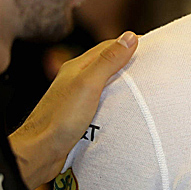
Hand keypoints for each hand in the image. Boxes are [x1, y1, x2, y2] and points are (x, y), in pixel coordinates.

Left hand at [9, 32, 138, 188]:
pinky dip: (114, 101)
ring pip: (103, 84)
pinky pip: (100, 102)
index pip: (107, 47)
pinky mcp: (77, 115)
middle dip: (126, 62)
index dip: (128, 44)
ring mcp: (75, 98)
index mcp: (77, 67)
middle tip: (150, 66)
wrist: (40, 152)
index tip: (150, 47)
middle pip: (105, 64)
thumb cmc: (61, 119)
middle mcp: (75, 79)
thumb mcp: (89, 85)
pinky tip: (122, 109)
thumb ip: (108, 60)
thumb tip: (129, 37)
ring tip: (141, 87)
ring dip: (121, 83)